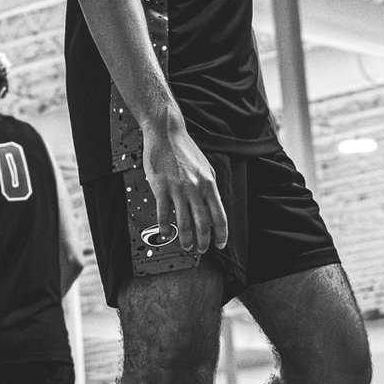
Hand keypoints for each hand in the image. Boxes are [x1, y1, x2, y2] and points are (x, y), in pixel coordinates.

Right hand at [141, 113, 227, 256]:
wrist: (167, 134)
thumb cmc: (185, 150)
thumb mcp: (205, 168)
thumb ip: (209, 187)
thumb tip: (212, 206)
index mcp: (209, 184)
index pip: (219, 215)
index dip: (221, 233)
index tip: (220, 243)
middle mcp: (196, 188)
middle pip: (203, 223)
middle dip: (204, 241)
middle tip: (202, 249)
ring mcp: (178, 189)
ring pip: (184, 222)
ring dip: (185, 239)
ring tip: (185, 246)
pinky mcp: (161, 188)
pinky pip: (163, 213)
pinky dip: (165, 227)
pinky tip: (165, 233)